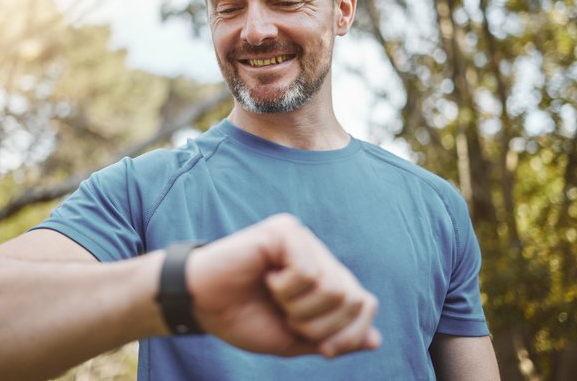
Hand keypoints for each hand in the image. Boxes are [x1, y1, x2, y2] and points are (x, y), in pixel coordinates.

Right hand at [185, 213, 380, 357]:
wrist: (201, 305)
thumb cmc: (243, 318)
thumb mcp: (294, 339)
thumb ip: (333, 339)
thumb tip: (375, 341)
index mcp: (324, 277)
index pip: (365, 304)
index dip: (348, 334)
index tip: (319, 345)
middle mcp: (318, 254)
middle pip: (352, 299)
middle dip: (319, 325)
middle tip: (285, 315)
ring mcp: (303, 239)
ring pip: (332, 287)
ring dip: (299, 308)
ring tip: (272, 295)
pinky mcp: (285, 231)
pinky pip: (308, 271)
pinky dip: (284, 288)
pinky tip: (265, 277)